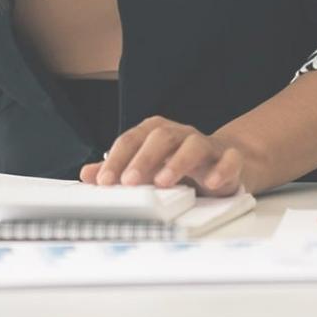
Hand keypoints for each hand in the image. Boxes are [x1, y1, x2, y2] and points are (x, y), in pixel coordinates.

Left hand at [78, 115, 248, 196]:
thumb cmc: (178, 164)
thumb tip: (87, 175)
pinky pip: (229, 159)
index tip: (104, 181)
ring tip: (163, 182)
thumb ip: (118, 169)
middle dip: (142, 159)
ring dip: (177, 163)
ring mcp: (205, 144)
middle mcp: (179, 134)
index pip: (131, 139)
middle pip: (160, 137)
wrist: (223, 163)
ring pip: (192, 145)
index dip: (116, 159)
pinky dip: (222, 169)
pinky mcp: (229, 159)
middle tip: (129, 182)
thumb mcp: (147, 167)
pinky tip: (211, 183)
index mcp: (155, 133)